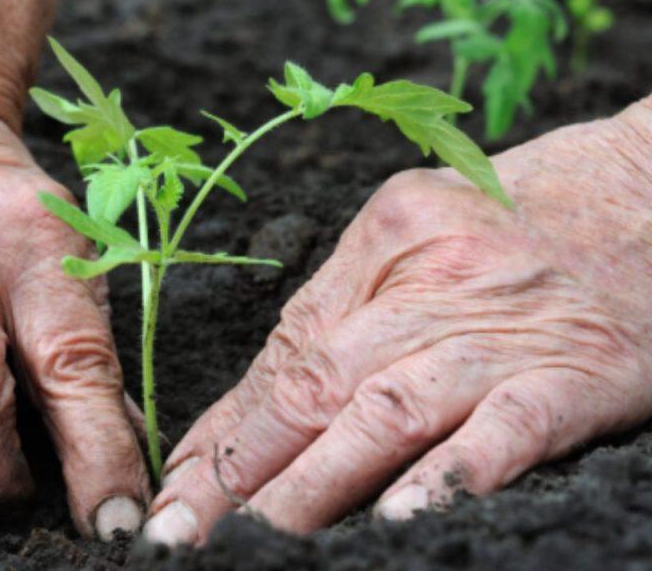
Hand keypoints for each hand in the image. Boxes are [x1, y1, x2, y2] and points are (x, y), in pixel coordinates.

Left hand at [144, 99, 651, 543]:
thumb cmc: (525, 218)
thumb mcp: (418, 239)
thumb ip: (342, 316)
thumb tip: (252, 412)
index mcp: (382, 241)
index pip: (284, 352)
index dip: (225, 430)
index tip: (179, 486)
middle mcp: (430, 280)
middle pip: (316, 383)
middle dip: (242, 469)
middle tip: (186, 530)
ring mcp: (501, 329)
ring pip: (387, 410)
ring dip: (316, 483)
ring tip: (262, 538)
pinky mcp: (577, 372)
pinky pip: (505, 428)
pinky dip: (449, 474)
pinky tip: (399, 517)